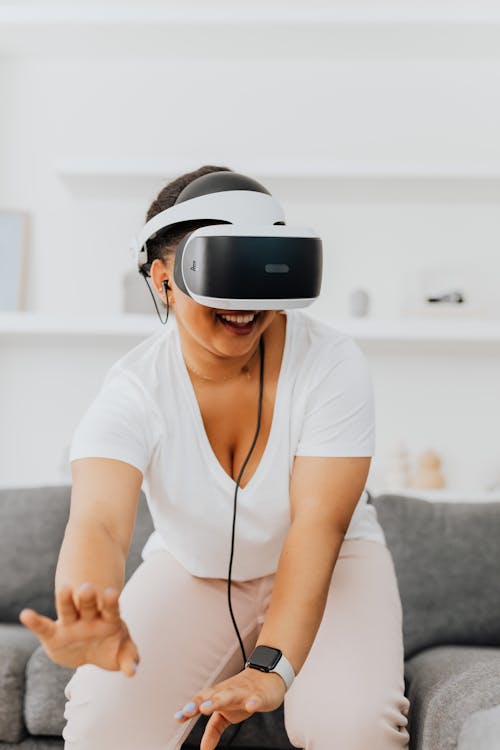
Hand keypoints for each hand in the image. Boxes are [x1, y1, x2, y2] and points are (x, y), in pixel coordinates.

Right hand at [18, 582, 139, 676]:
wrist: (91, 650)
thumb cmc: (111, 647)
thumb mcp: (123, 653)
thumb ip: (129, 659)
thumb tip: (132, 672)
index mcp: (108, 619)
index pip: (111, 609)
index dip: (111, 602)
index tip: (112, 593)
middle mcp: (89, 617)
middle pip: (88, 605)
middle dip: (87, 597)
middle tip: (87, 588)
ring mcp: (71, 624)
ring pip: (68, 610)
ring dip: (65, 600)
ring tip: (63, 589)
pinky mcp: (54, 635)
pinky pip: (43, 627)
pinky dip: (34, 622)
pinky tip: (25, 615)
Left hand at [174, 667, 286, 749]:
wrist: (268, 675)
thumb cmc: (243, 694)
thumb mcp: (227, 714)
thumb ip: (214, 729)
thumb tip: (203, 749)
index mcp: (219, 695)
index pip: (202, 700)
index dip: (190, 708)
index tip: (178, 717)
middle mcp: (229, 691)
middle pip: (213, 695)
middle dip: (201, 702)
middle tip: (188, 710)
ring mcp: (244, 692)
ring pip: (230, 694)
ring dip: (217, 700)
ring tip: (206, 708)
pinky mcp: (260, 695)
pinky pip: (256, 698)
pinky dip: (253, 702)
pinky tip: (250, 706)